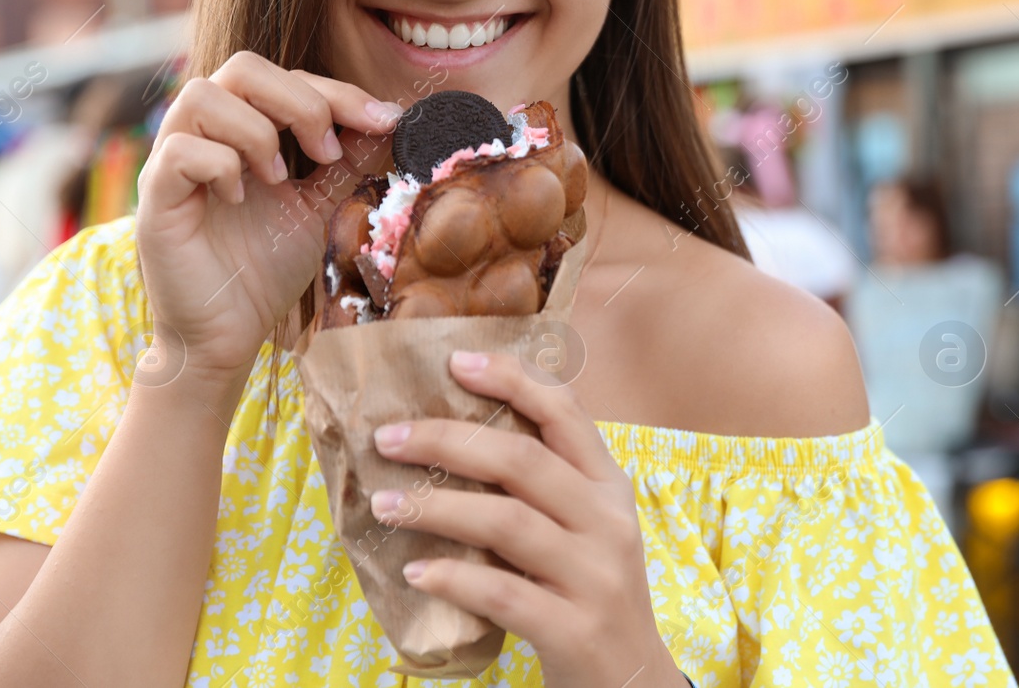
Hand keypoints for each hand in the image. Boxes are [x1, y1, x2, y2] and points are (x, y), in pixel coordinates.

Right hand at [135, 51, 400, 392]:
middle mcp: (205, 133)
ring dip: (256, 131)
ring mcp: (173, 160)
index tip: (384, 121)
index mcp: (245, 126)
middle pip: (243, 67)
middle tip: (327, 152)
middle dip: (299, 101)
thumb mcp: (323, 204)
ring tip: (279, 178)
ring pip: (202, 95)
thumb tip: (392, 118)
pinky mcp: (155, 195)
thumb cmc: (269, 265)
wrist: (231, 330)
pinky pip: (178, 151)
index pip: (288, 76)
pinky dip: (218, 165)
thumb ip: (349, 160)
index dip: (338, 91)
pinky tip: (239, 198)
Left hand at [371, 350, 679, 687]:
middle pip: (523, 461)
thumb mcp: (586, 530)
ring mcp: (595, 576)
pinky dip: (453, 578)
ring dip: (437, 507)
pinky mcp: (575, 628)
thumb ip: (543, 489)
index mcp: (609, 487)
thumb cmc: (591, 593)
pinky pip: (502, 592)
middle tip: (388, 438)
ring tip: (385, 502)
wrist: (632, 682)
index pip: (565, 414)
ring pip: (508, 522)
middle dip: (447, 441)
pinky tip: (416, 572)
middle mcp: (608, 522)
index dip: (512, 381)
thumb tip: (457, 438)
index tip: (456, 363)